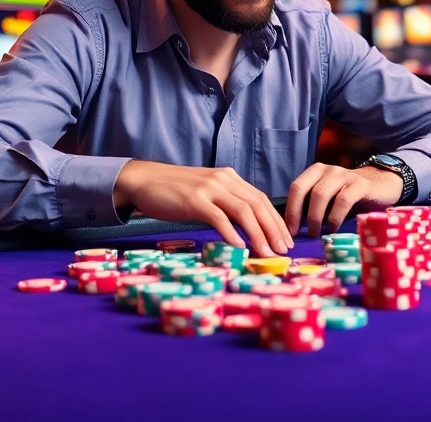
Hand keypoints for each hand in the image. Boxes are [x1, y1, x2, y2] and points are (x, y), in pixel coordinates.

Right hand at [113, 161, 292, 255]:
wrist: (144, 180)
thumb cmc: (174, 191)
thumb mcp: (206, 193)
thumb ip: (225, 204)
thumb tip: (247, 228)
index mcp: (229, 178)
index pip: (261, 199)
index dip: (276, 220)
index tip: (286, 240)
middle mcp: (223, 179)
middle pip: (258, 205)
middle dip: (273, 229)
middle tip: (283, 250)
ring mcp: (208, 188)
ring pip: (243, 211)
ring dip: (258, 234)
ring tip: (266, 252)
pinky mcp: (193, 200)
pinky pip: (218, 217)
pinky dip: (231, 233)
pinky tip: (239, 246)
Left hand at [285, 163, 401, 237]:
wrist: (383, 184)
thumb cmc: (350, 196)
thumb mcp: (329, 198)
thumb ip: (313, 205)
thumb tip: (293, 228)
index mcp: (316, 171)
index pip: (296, 187)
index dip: (290, 209)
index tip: (288, 231)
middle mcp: (328, 170)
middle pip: (303, 189)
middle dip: (298, 214)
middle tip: (300, 234)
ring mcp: (344, 175)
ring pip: (320, 194)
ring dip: (315, 217)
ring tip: (316, 233)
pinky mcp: (361, 184)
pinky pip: (343, 200)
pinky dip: (335, 217)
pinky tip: (333, 229)